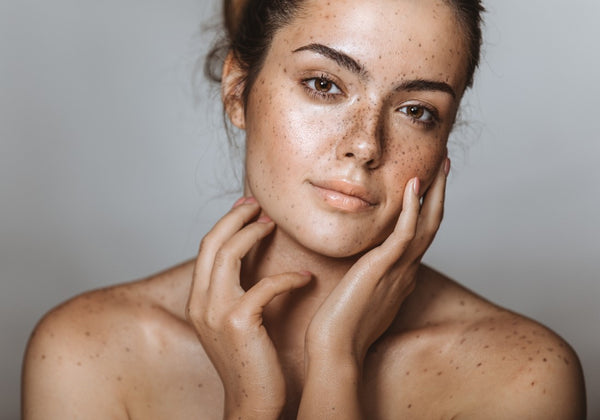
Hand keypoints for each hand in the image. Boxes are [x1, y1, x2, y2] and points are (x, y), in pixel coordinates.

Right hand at [186, 197, 310, 418]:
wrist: (251, 402)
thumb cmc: (251, 362)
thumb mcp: (234, 322)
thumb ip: (236, 293)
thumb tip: (251, 264)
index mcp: (198, 300)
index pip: (206, 248)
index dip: (226, 223)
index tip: (247, 208)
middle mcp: (200, 302)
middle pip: (212, 242)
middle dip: (235, 217)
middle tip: (258, 205)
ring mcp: (216, 312)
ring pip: (228, 253)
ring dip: (253, 234)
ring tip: (274, 226)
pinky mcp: (238, 322)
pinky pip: (264, 284)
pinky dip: (287, 277)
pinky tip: (305, 279)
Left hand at [306, 157, 448, 363]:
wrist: (334, 349)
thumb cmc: (341, 328)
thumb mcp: (361, 298)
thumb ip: (369, 282)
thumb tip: (365, 271)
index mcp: (400, 277)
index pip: (419, 237)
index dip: (427, 210)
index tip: (427, 188)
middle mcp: (406, 271)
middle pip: (431, 226)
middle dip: (439, 195)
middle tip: (445, 167)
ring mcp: (398, 269)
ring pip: (426, 225)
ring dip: (434, 193)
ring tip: (440, 166)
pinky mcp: (383, 268)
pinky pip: (404, 233)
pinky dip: (411, 208)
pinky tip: (413, 185)